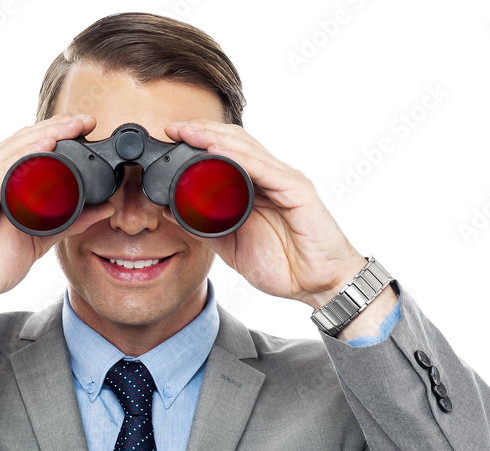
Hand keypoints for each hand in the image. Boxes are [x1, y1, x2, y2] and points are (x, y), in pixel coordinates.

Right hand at [0, 114, 114, 354]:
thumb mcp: (41, 238)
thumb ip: (70, 220)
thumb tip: (104, 208)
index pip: (26, 146)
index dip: (56, 131)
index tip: (86, 126)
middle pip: (22, 141)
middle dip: (56, 126)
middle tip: (87, 120)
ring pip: (14, 150)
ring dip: (46, 134)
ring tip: (73, 126)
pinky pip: (1, 171)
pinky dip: (25, 158)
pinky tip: (47, 147)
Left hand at [162, 119, 365, 309]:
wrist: (318, 284)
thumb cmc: (283, 265)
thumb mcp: (230, 246)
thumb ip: (203, 227)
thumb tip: (171, 211)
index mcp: (256, 187)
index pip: (226, 151)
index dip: (199, 139)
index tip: (171, 135)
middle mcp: (271, 177)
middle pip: (235, 142)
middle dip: (203, 130)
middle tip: (174, 127)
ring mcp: (285, 181)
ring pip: (248, 150)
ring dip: (216, 137)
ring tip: (190, 131)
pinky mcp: (298, 191)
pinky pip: (265, 170)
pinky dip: (240, 159)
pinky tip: (219, 151)